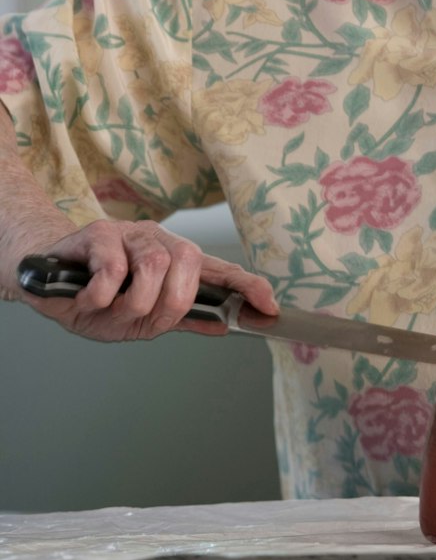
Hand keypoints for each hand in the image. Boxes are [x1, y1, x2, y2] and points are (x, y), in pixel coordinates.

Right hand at [17, 220, 278, 342]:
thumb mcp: (139, 319)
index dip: (248, 285)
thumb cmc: (92, 296)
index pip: (220, 270)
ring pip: (155, 267)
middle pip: (190, 263)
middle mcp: (159, 241)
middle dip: (173, 301)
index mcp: (175, 262)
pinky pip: (114, 269)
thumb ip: (180, 319)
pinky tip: (89, 300)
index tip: (269, 306)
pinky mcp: (98, 233)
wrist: (42, 279)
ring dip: (133, 303)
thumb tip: (221, 326)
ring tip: (110, 309)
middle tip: (144, 317)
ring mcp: (130, 234)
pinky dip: (102, 296)